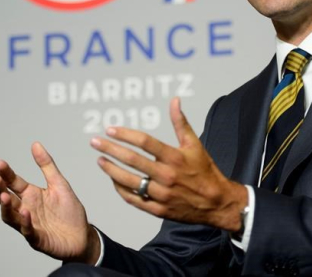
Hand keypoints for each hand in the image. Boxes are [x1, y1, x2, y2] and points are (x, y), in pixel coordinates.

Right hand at [0, 142, 100, 263]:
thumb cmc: (69, 211)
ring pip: (11, 217)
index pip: (14, 183)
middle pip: (6, 199)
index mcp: (31, 195)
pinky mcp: (37, 239)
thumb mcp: (59, 184)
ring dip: (6, 207)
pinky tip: (25, 212)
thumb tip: (35, 144)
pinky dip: (25, 222)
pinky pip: (28, 231)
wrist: (82, 235)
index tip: (0, 163)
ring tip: (4, 196)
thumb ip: (47, 165)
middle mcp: (26, 209)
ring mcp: (29, 224)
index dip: (6, 174)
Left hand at [91, 97, 247, 231]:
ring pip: (129, 181)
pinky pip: (134, 199)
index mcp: (175, 157)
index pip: (145, 142)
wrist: (217, 202)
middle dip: (110, 149)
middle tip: (95, 142)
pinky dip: (121, 190)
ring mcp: (162, 194)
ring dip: (111, 170)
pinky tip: (113, 180)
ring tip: (100, 160)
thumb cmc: (205, 170)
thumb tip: (174, 100)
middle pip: (132, 160)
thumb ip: (180, 122)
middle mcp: (167, 176)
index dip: (125, 134)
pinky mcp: (158, 209)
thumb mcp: (195, 144)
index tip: (110, 129)